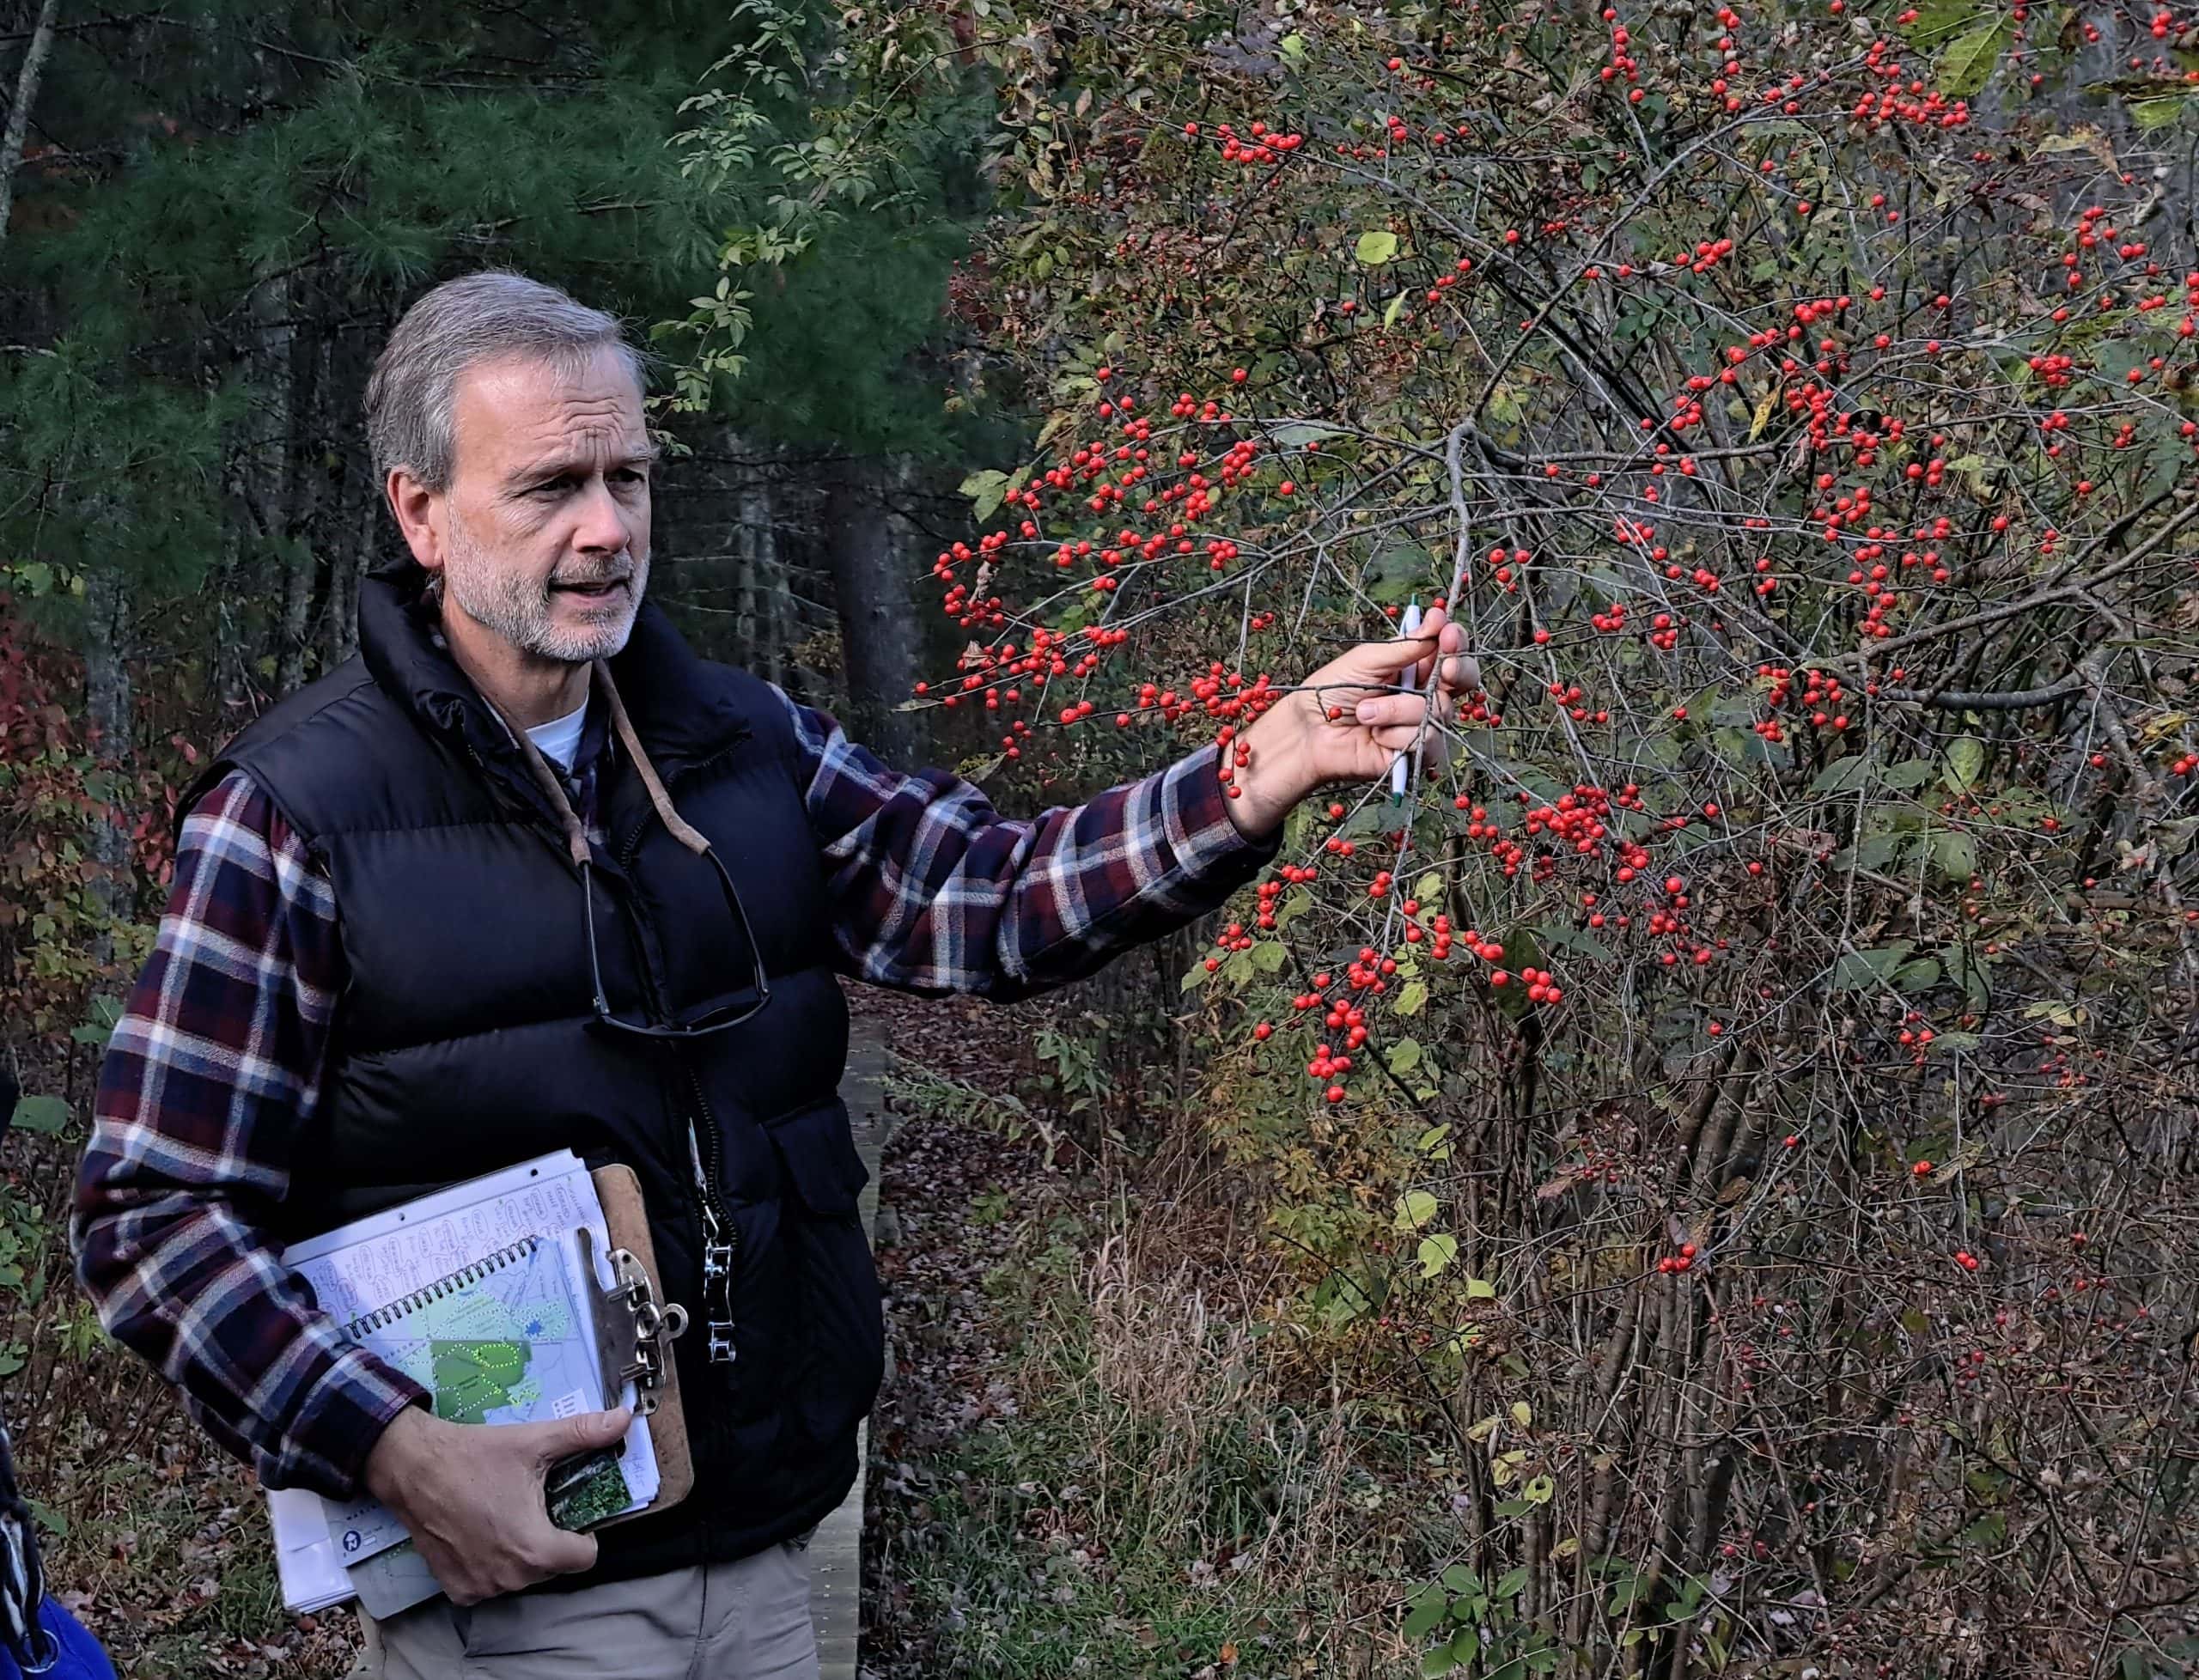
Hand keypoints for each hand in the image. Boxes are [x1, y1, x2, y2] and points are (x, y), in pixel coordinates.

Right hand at [361, 1402, 630, 1605]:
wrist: (412, 1467)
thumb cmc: (474, 1456)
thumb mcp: (534, 1442)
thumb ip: (583, 1434)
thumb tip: (624, 1419)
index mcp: (534, 1548)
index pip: (585, 1558)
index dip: (585, 1534)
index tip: (570, 1511)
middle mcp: (509, 1578)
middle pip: (554, 1566)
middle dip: (552, 1538)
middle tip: (534, 1505)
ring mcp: (480, 1587)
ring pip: (523, 1576)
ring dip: (521, 1553)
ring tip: (506, 1515)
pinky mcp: (456, 1589)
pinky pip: (491, 1584)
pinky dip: (492, 1564)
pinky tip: (482, 1534)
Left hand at [1225, 605, 1478, 838]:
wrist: (1308, 732)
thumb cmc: (1331, 691)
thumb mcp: (1367, 660)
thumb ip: (1405, 646)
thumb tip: (1438, 620)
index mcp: (1415, 665)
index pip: (1450, 650)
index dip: (1456, 641)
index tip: (1447, 632)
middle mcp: (1425, 693)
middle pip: (1463, 679)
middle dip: (1457, 670)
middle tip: (1443, 669)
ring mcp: (1422, 724)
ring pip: (1440, 711)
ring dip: (1398, 710)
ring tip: (1364, 712)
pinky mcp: (1416, 754)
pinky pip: (1427, 742)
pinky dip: (1397, 736)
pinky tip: (1375, 735)